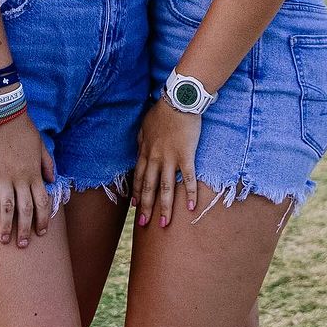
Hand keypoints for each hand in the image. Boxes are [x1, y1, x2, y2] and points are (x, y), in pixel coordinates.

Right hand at [0, 111, 54, 246]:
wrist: (3, 113)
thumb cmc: (23, 128)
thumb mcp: (41, 144)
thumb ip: (47, 163)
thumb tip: (52, 179)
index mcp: (35, 172)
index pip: (42, 201)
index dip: (42, 219)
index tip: (41, 233)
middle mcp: (21, 178)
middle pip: (25, 209)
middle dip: (25, 229)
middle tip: (23, 245)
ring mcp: (4, 176)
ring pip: (7, 207)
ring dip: (7, 226)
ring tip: (5, 241)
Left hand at [132, 98, 199, 227]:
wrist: (178, 101)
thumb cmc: (162, 111)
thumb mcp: (144, 125)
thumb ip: (141, 139)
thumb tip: (139, 148)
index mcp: (145, 151)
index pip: (138, 177)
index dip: (136, 193)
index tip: (135, 206)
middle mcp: (155, 158)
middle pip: (149, 187)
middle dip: (145, 207)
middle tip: (143, 224)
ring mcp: (170, 159)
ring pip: (166, 188)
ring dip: (164, 208)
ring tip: (164, 224)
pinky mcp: (186, 156)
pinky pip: (188, 179)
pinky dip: (189, 194)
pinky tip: (191, 207)